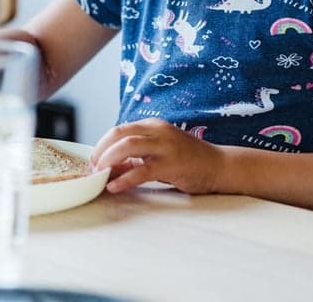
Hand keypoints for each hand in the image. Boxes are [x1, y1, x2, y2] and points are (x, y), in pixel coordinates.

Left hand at [91, 118, 226, 194]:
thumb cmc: (188, 160)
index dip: (103, 143)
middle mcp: (158, 131)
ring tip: (100, 174)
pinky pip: (142, 170)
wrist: (219, 166)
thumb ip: (135, 159)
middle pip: (120, 134)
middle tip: (93, 167)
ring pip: (128, 146)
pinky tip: (115, 187)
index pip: (120, 129)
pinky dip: (125, 178)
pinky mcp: (172, 164)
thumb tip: (109, 169)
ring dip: (109, 160)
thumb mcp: (158, 154)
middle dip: (101, 150)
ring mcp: (166, 146)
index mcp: (153, 126)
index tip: (94, 159)